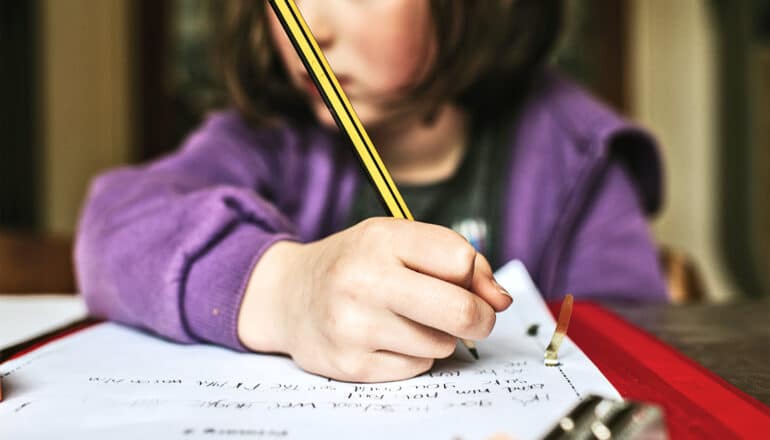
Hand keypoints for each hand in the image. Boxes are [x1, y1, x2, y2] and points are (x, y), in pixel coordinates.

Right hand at [237, 218, 511, 381]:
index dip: (476, 277)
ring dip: (436, 336)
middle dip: (478, 318)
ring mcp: (354, 327)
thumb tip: (500, 300)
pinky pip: (417, 368)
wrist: (288, 295)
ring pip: (441, 345)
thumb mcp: (398, 240)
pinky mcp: (351, 366)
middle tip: (470, 318)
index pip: (461, 260)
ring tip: (404, 319)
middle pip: (461, 311)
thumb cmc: (356, 263)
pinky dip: (412, 356)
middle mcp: (363, 281)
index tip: (470, 284)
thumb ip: (456, 259)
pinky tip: (385, 338)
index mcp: (381, 239)